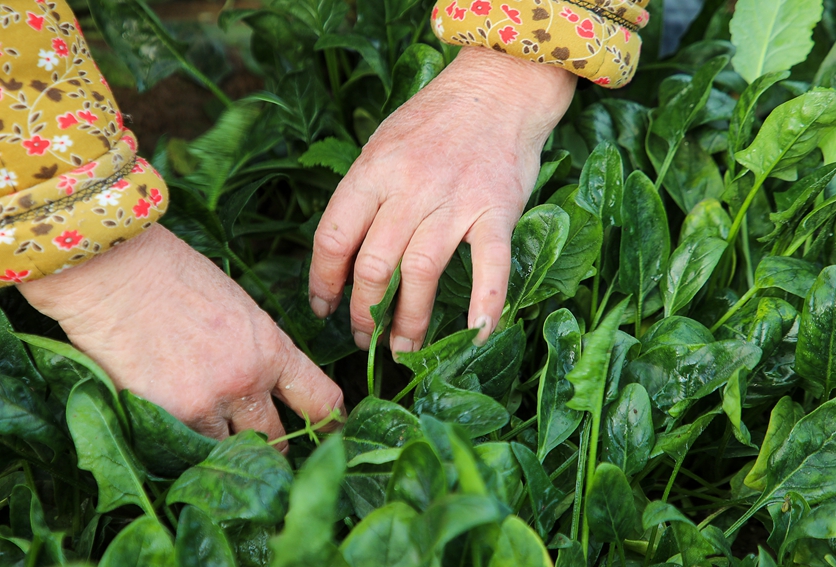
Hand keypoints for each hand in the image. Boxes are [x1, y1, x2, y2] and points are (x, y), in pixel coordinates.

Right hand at [19, 224, 343, 450]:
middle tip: (266, 450)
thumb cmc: (175, 279)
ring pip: (231, 450)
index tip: (331, 434)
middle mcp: (248, 381)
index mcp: (273, 350)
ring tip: (216, 445)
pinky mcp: (166, 417)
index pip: (321, 400)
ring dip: (226, 451)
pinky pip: (186, 451)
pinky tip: (176, 435)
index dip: (330, 424)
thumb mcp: (240, 311)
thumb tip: (266, 386)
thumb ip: (259, 352)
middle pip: (276, 438)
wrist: (117, 271)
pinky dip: (185, 448)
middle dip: (272, 446)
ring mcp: (207, 404)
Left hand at [309, 47, 575, 352]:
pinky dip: (485, 305)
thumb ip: (364, 194)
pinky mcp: (496, 210)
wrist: (498, 88)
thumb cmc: (435, 120)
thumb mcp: (383, 145)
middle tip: (364, 339)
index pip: (333, 238)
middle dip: (364, 313)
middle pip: (375, 265)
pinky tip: (476, 337)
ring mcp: (455, 200)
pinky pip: (490, 266)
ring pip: (422, 273)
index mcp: (373, 171)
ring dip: (409, 321)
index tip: (323, 307)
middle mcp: (409, 188)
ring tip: (403, 350)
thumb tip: (343, 251)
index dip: (322, 282)